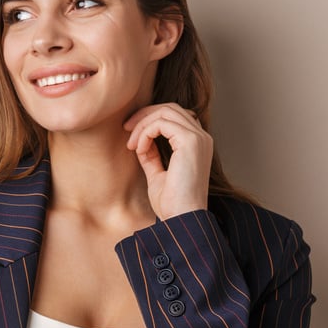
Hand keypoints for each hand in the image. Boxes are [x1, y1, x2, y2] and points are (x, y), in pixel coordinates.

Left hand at [123, 102, 212, 219]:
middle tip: (125, 129)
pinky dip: (145, 132)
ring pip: (165, 112)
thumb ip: (152, 155)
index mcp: (197, 144)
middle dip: (144, 115)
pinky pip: (161, 123)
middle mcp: (201, 138)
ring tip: (131, 144)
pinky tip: (139, 149)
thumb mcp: (157, 174)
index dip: (150, 119)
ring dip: (142, 124)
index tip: (131, 135)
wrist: (181, 219)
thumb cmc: (172, 203)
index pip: (174, 116)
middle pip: (170, 108)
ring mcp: (198, 138)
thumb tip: (140, 141)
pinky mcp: (191, 142)